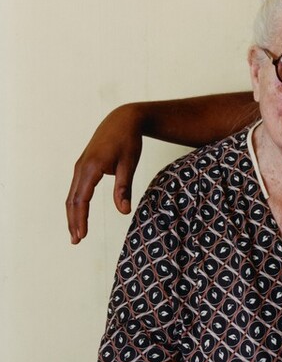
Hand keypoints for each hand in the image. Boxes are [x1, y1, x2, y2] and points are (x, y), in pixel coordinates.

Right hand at [66, 105, 142, 243]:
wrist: (123, 120)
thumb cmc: (128, 141)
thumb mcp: (129, 164)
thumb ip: (124, 188)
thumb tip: (124, 211)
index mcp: (91, 168)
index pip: (82, 199)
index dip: (81, 219)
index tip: (82, 235)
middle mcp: (81, 167)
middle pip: (72, 200)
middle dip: (73, 221)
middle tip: (76, 241)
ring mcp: (80, 166)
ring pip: (72, 195)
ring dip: (73, 214)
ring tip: (76, 232)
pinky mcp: (84, 165)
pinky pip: (76, 188)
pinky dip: (76, 203)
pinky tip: (79, 213)